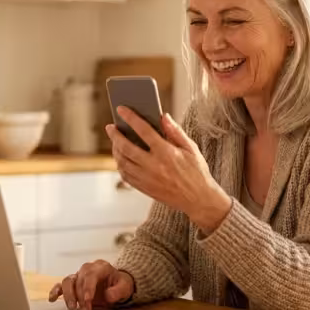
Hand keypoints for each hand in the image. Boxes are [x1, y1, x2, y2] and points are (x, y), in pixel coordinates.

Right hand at [48, 260, 134, 309]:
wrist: (117, 284)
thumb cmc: (121, 284)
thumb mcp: (125, 287)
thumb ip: (118, 291)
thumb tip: (108, 295)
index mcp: (101, 267)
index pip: (91, 275)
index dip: (88, 287)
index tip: (88, 300)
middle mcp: (88, 269)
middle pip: (79, 280)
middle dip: (81, 297)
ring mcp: (79, 276)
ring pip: (68, 281)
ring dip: (68, 295)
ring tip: (72, 308)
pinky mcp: (73, 284)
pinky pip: (61, 285)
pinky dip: (55, 291)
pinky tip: (52, 299)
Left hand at [106, 106, 231, 233]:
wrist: (198, 200)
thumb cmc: (197, 172)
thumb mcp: (191, 148)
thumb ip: (175, 131)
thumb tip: (163, 116)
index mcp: (166, 153)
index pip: (144, 130)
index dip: (130, 118)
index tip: (121, 109)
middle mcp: (154, 166)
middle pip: (126, 147)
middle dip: (115, 135)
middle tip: (110, 127)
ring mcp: (147, 179)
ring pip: (123, 162)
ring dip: (115, 150)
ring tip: (115, 142)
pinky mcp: (144, 189)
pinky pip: (125, 176)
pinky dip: (120, 166)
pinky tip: (121, 159)